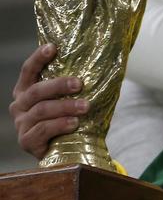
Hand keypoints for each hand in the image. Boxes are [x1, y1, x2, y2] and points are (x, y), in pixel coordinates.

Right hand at [9, 44, 87, 159]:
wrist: (64, 151)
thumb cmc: (68, 121)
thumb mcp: (67, 101)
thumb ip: (73, 88)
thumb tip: (105, 65)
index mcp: (26, 91)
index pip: (29, 71)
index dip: (38, 58)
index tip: (53, 47)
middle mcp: (20, 105)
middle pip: (36, 91)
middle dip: (58, 85)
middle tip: (79, 83)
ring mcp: (21, 124)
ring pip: (41, 111)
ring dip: (65, 107)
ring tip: (85, 106)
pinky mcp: (26, 141)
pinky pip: (43, 130)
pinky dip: (60, 125)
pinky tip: (74, 123)